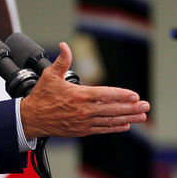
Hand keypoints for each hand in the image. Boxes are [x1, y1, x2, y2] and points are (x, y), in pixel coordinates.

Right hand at [19, 42, 149, 138]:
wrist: (30, 119)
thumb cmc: (40, 97)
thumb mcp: (49, 75)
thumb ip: (62, 60)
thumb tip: (65, 46)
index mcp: (78, 95)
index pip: (105, 95)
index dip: (121, 95)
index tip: (135, 95)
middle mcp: (83, 110)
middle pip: (112, 109)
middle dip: (131, 108)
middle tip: (146, 106)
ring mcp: (83, 122)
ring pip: (110, 120)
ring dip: (128, 118)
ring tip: (141, 116)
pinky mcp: (81, 130)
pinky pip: (102, 129)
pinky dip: (115, 127)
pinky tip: (125, 125)